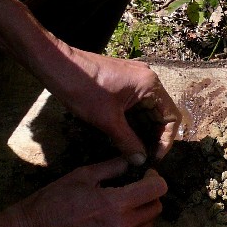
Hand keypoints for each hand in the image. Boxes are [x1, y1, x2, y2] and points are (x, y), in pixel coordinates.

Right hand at [15, 158, 167, 226]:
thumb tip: (132, 160)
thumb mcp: (83, 175)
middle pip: (157, 208)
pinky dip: (134, 222)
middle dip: (153, 194)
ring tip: (129, 199)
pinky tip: (118, 214)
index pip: (157, 190)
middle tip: (139, 184)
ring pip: (149, 223)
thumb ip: (112, 167)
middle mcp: (122, 225)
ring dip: (145, 209)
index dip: (155, 178)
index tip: (146, 174)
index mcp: (116, 204)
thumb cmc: (54, 200)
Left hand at [42, 45, 180, 164]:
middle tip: (144, 156)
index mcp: (150, 85)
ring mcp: (136, 79)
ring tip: (135, 150)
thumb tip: (140, 162)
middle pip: (161, 114)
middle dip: (155, 136)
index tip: (154, 157)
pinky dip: (134, 121)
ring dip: (144, 130)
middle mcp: (148, 80)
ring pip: (148, 111)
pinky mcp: (125, 82)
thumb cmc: (82, 88)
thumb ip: (128, 142)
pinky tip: (127, 136)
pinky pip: (137, 105)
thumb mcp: (107, 120)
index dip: (166, 140)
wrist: (55, 64)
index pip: (171, 117)